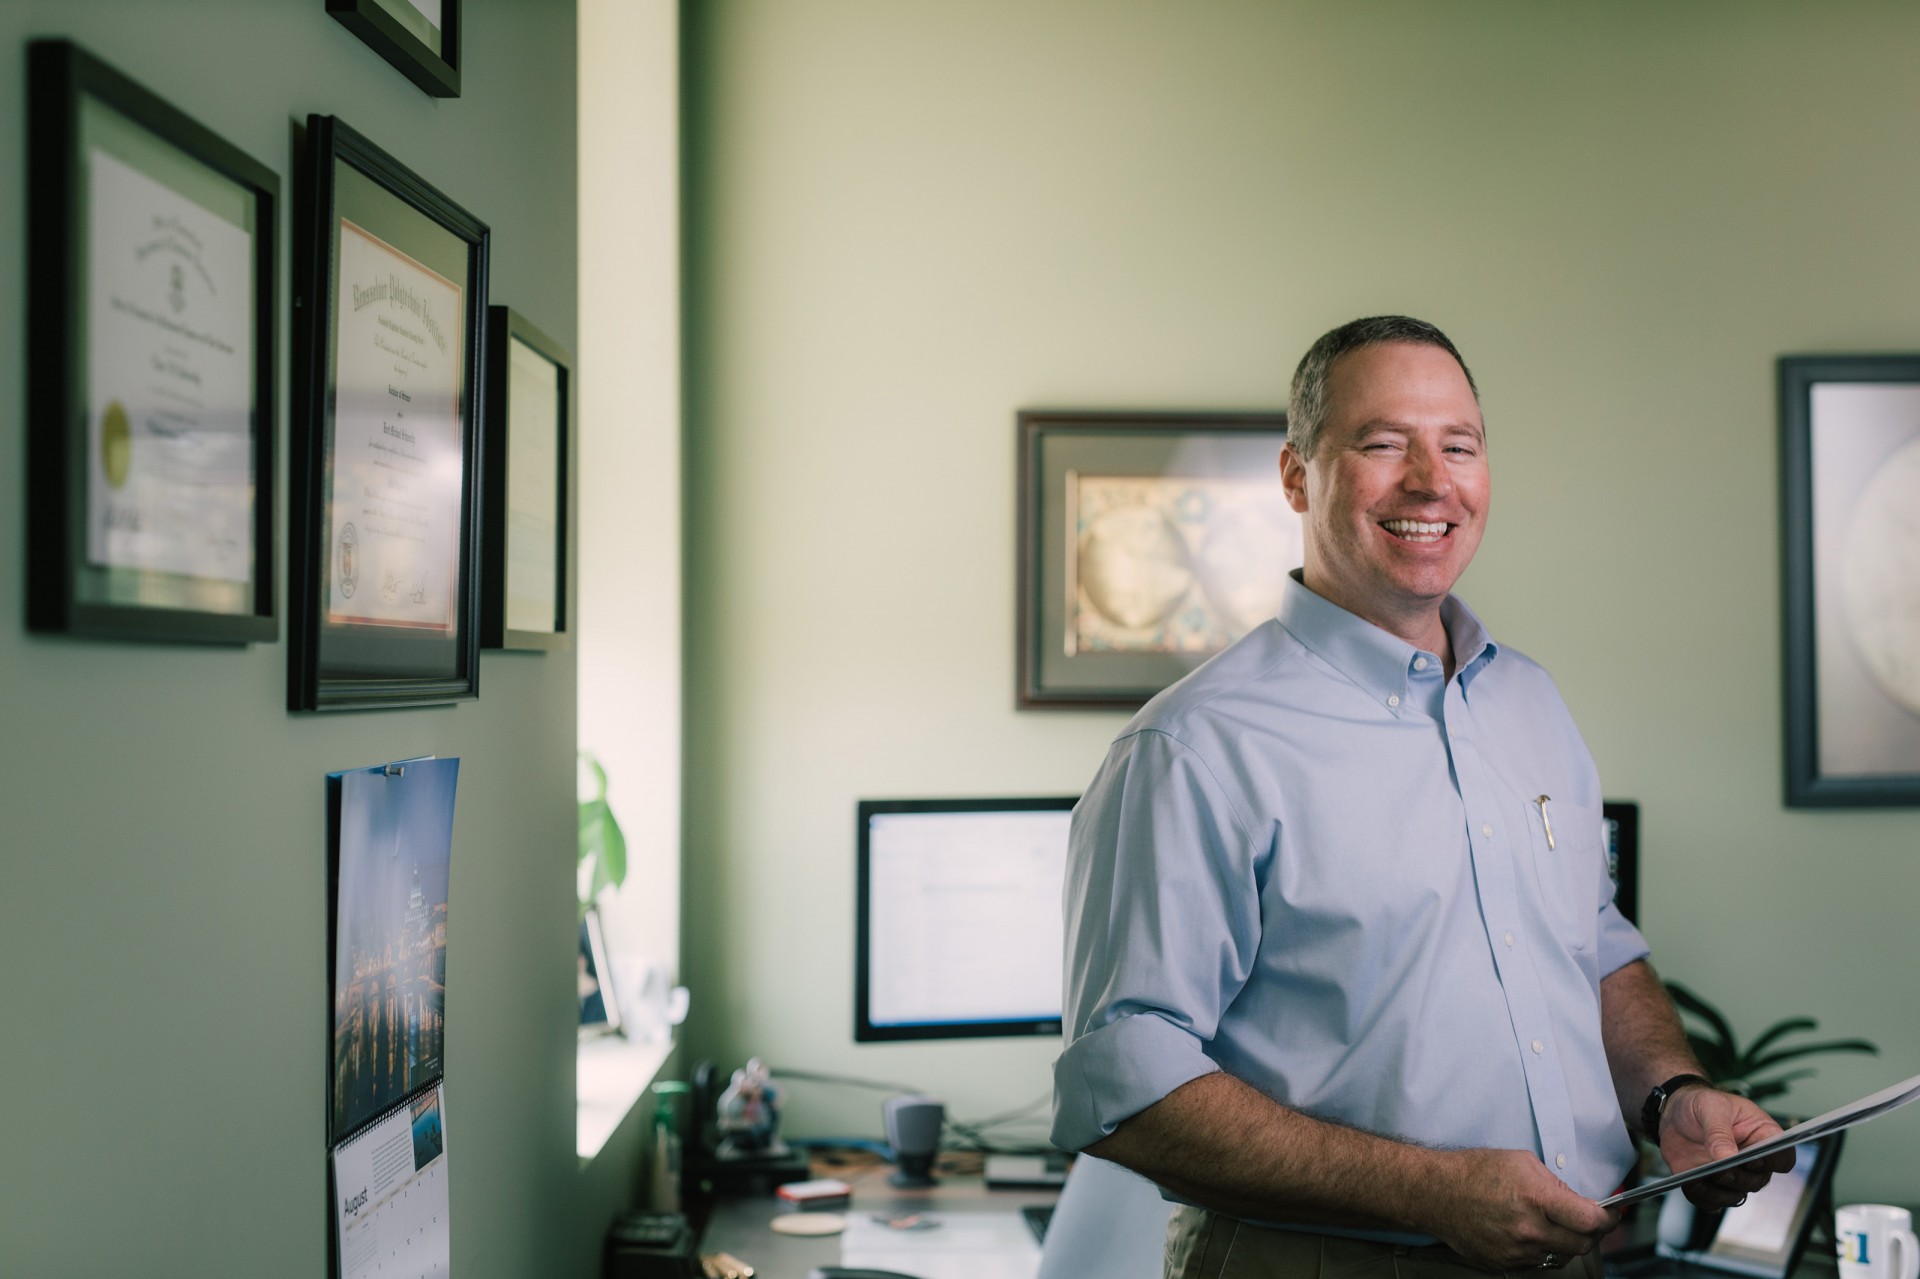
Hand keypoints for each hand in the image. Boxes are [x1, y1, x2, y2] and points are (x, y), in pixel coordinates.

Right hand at [1421, 1148, 1620, 1271]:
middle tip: (1591, 1221)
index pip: (1590, 1220)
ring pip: (1561, 1256)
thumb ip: (1556, 1184)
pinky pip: (1538, 1262)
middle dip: (1593, 1233)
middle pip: (1582, 1245)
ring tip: (1552, 1223)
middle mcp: (1528, 1230)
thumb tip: (1580, 1202)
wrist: (1437, 1193)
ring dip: (1565, 1242)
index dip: (1609, 1219)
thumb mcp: (1521, 1162)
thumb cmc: (1475, 1171)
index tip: (1613, 1214)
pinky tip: (1529, 1231)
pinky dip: (1542, 1249)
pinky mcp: (1505, 1264)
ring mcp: (1516, 1251)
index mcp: (1535, 1198)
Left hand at [1660, 1086, 1794, 1209]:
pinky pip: (1711, 1201)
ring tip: (1699, 1178)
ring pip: (1736, 1195)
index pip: (1782, 1158)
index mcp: (1763, 1136)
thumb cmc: (1700, 1103)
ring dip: (1719, 1192)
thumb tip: (1727, 1157)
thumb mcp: (1710, 1106)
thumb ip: (1719, 1131)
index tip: (1754, 1158)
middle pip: (1758, 1181)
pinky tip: (1689, 1183)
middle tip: (1721, 1169)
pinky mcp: (1711, 1185)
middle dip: (1739, 1178)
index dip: (1773, 1162)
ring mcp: (1732, 1174)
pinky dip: (1701, 1196)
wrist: (1673, 1112)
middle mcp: (1752, 1161)